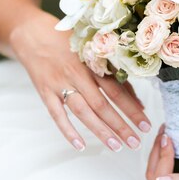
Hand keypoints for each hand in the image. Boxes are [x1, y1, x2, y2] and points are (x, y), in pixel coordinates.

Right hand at [10, 12, 151, 151]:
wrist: (32, 33)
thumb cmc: (69, 43)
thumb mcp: (95, 53)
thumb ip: (116, 75)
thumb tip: (139, 101)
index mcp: (94, 63)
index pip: (117, 91)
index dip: (133, 109)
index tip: (146, 125)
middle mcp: (78, 74)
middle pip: (102, 105)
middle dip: (120, 125)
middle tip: (135, 142)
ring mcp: (60, 84)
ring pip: (83, 112)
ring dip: (100, 131)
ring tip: (116, 147)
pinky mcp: (45, 92)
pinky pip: (57, 115)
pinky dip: (68, 131)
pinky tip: (80, 145)